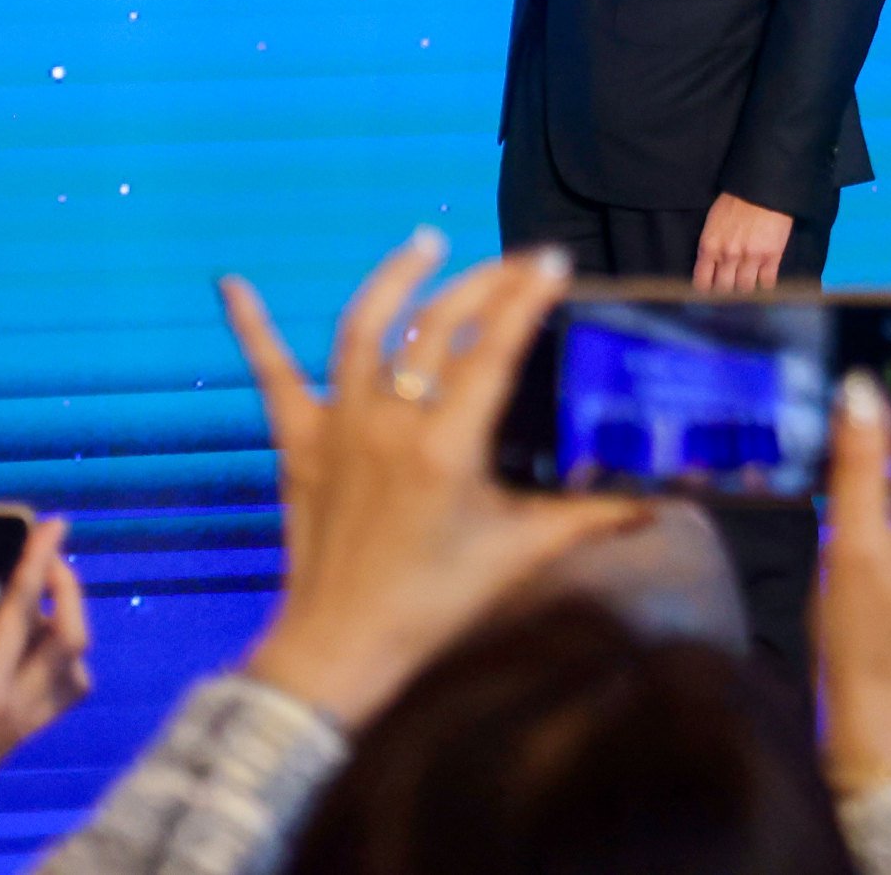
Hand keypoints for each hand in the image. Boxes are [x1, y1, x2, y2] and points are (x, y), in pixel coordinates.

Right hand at [0, 518, 93, 874]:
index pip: (24, 614)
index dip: (39, 562)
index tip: (53, 525)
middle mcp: (20, 709)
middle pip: (70, 638)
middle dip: (65, 588)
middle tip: (44, 555)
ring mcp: (26, 726)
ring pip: (77, 668)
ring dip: (68, 626)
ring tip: (36, 601)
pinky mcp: (21, 737)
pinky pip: (63, 692)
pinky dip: (61, 659)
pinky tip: (29, 646)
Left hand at [224, 235, 643, 727]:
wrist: (339, 648)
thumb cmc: (432, 604)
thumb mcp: (518, 555)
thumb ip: (589, 517)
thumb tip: (659, 498)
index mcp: (445, 444)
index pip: (492, 349)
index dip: (525, 298)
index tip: (553, 261)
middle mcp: (389, 419)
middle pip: (436, 327)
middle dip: (481, 284)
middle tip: (517, 264)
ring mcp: (337, 424)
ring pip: (363, 328)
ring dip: (395, 278)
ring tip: (427, 243)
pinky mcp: (297, 441)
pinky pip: (271, 373)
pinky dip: (251, 326)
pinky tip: (231, 283)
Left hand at [695, 191, 795, 293]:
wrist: (762, 187)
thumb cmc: (735, 201)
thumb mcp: (712, 223)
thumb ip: (710, 247)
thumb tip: (710, 270)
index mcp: (709, 246)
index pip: (702, 284)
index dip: (705, 293)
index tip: (710, 294)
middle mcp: (728, 256)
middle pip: (724, 291)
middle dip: (726, 294)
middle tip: (730, 293)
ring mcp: (751, 258)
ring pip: (745, 290)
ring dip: (746, 290)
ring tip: (748, 289)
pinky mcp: (772, 257)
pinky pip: (767, 284)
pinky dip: (765, 286)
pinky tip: (764, 283)